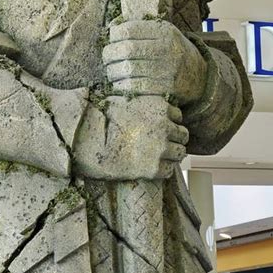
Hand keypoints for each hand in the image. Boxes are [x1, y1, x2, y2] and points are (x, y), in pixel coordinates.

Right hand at [73, 95, 188, 180]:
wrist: (90, 146)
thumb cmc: (100, 122)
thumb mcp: (120, 101)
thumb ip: (136, 102)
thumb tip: (135, 103)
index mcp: (158, 108)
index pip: (178, 116)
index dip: (169, 122)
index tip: (160, 128)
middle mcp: (164, 127)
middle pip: (183, 135)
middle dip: (174, 139)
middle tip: (161, 144)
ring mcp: (161, 149)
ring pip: (180, 153)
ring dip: (171, 155)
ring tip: (157, 156)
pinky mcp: (155, 168)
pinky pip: (169, 170)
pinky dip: (163, 169)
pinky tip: (151, 167)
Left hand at [102, 19, 206, 105]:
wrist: (199, 76)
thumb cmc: (172, 52)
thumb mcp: (162, 33)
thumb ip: (140, 28)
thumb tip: (112, 26)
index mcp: (164, 32)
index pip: (129, 29)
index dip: (114, 35)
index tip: (111, 40)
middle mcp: (167, 49)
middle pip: (126, 50)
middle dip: (110, 54)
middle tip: (107, 58)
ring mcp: (167, 70)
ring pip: (128, 70)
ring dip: (113, 72)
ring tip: (112, 71)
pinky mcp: (165, 88)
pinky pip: (135, 87)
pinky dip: (122, 86)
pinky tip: (120, 84)